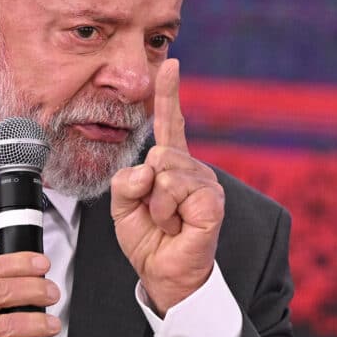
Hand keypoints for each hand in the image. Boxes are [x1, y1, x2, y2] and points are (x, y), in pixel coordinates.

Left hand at [111, 58, 224, 313]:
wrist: (163, 272)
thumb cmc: (147, 237)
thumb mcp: (123, 205)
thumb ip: (126, 180)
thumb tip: (149, 169)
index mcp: (170, 163)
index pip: (169, 122)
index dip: (169, 93)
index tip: (170, 63)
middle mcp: (192, 167)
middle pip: (158, 152)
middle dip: (145, 186)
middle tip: (155, 212)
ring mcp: (206, 183)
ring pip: (165, 171)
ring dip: (155, 204)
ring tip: (167, 221)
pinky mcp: (213, 201)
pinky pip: (175, 190)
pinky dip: (166, 212)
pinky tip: (178, 226)